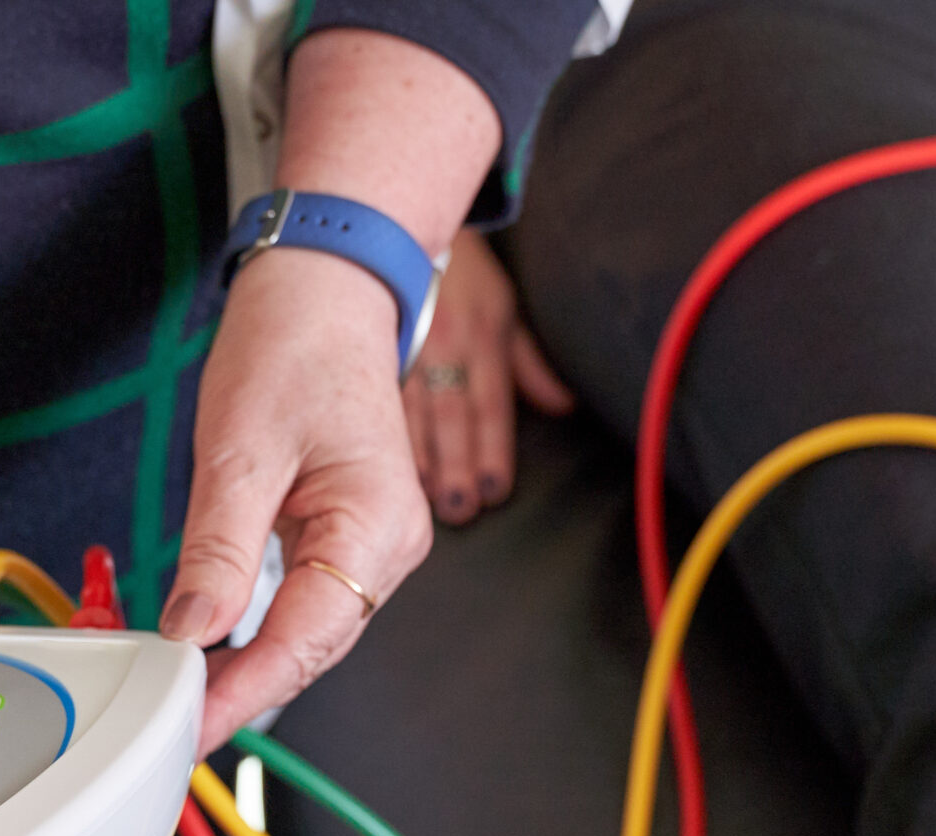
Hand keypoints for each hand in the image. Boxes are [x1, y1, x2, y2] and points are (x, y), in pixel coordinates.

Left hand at [165, 248, 428, 754]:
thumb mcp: (239, 447)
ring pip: (311, 634)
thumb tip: (193, 630)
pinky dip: (260, 635)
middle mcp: (392, 546)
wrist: (326, 295)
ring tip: (188, 701)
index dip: (248, 689)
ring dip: (252, 669)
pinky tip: (218, 655)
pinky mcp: (351, 541)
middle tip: (176, 726)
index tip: (194, 724)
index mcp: (377, 523)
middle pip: (314, 648)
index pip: (307, 636)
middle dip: (246, 691)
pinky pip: (307, 606)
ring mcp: (376, 547)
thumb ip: (218, 548)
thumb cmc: (294, 347)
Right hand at [405, 230, 572, 526]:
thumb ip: (530, 363)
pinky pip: (379, 400)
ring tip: (425, 499)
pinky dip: (382, 437)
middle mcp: (444, 346)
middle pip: (453, 415)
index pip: (490, 403)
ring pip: (412, 413)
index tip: (493, 489)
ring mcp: (404, 350)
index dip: (493, 449)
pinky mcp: (371, 353)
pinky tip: (379, 469)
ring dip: (420, 460)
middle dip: (457, 464)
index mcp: (482, 337)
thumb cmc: (460, 275)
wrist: (400, 227)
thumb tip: (563, 405)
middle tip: (460, 508)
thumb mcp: (504, 308)